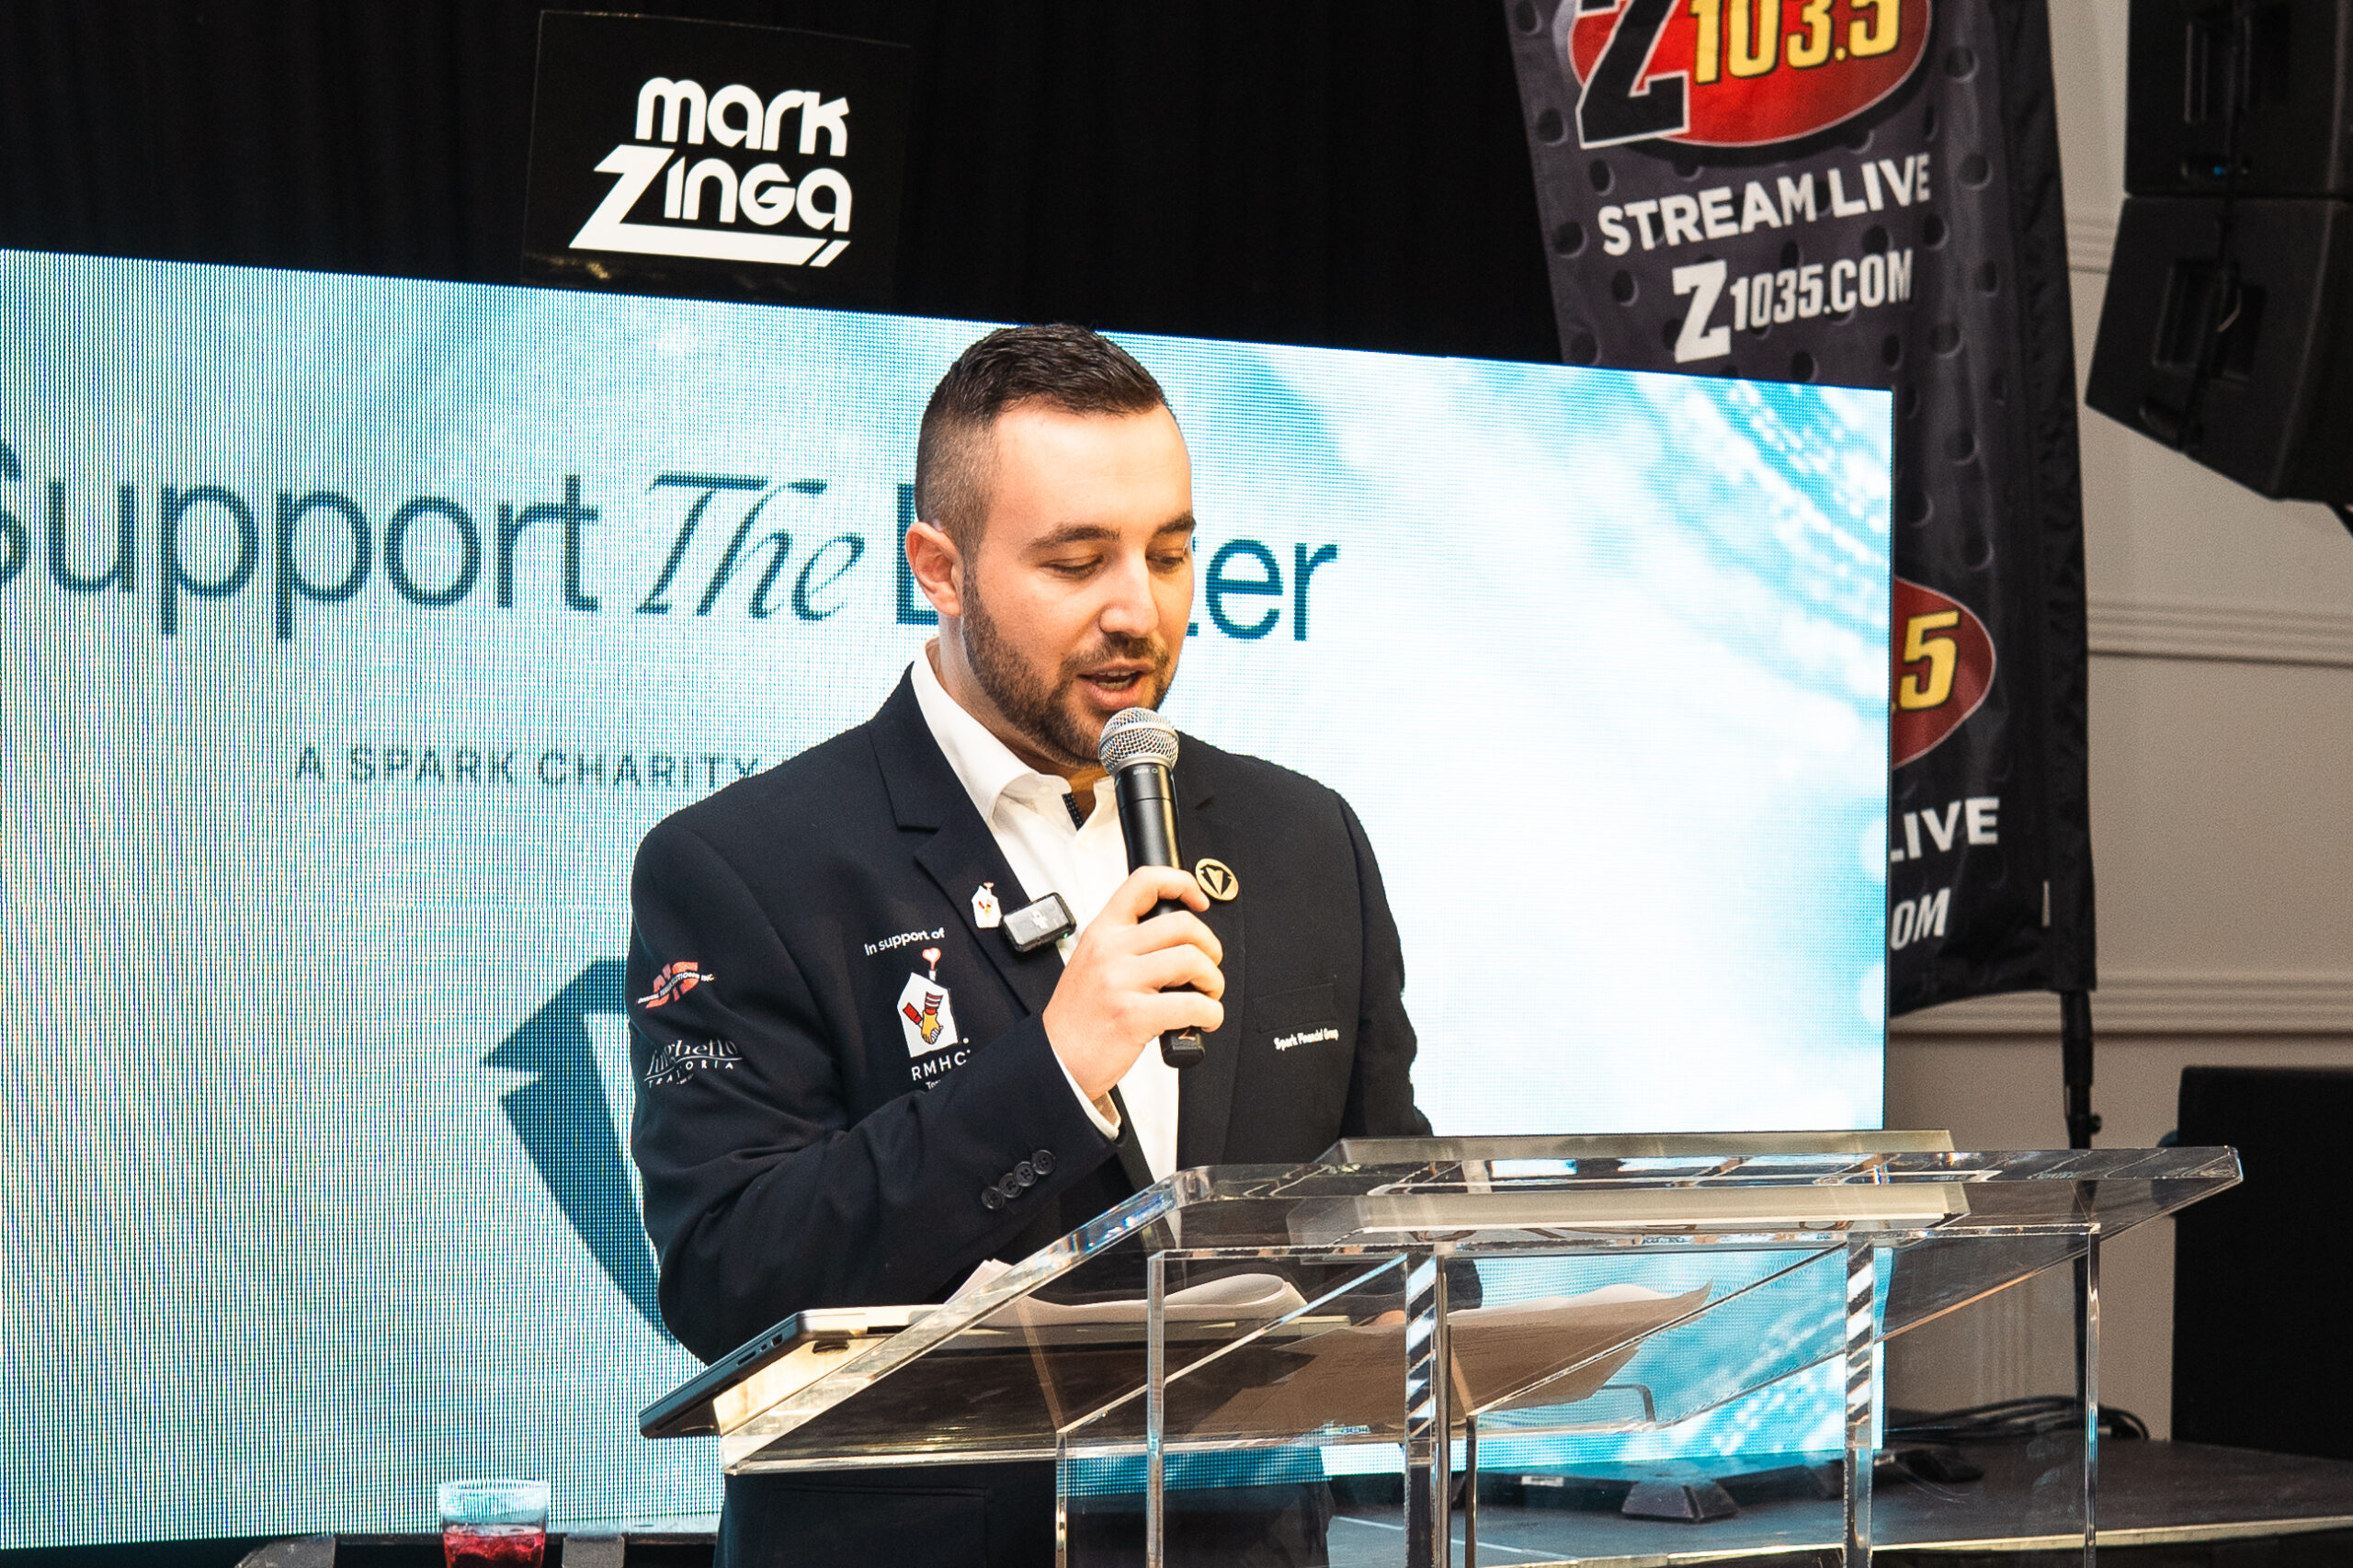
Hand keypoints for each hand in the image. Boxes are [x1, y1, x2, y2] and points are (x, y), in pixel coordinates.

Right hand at [1043, 866, 1225, 1101]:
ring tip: (1207, 995)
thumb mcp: (1091, 962)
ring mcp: (1120, 981)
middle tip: (1209, 965)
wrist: (1057, 1059)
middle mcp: (1111, 950)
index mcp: (1102, 932)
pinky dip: (1211, 1013)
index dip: (1182, 883)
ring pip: (1193, 960)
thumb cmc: (1079, 1016)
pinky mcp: (1133, 1015)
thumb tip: (1177, 940)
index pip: (1144, 883)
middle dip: (1210, 946)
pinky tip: (1204, 1020)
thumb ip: (1126, 944)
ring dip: (1213, 980)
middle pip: (1183, 925)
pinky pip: (1193, 1004)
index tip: (1199, 901)